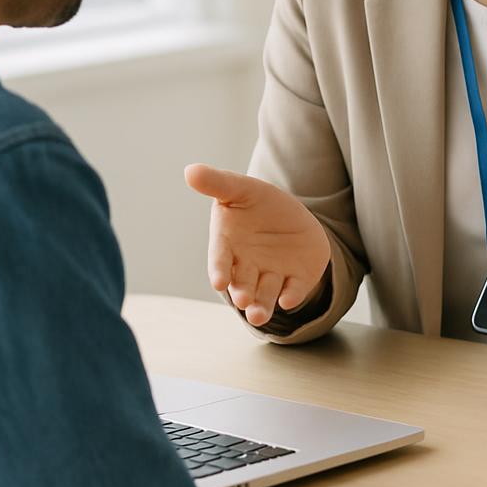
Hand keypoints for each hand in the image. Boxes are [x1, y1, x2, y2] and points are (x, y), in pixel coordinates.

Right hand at [184, 163, 331, 326]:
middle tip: (243, 300)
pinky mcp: (296, 279)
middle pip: (243, 284)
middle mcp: (247, 266)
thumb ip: (216, 183)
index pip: (221, 261)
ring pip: (265, 295)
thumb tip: (189, 171)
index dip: (220, 271)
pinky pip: (293, 290)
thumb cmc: (255, 202)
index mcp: (228, 245)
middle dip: (243, 293)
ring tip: (258, 315)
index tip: (219, 282)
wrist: (289, 214)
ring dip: (261, 306)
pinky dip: (291, 296)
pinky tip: (288, 299)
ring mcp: (272, 274)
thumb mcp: (239, 188)